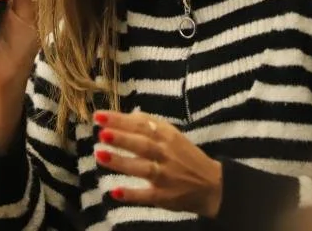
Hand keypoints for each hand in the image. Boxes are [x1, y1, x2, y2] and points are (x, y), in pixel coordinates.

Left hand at [92, 110, 222, 217]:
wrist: (211, 185)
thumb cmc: (186, 156)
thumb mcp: (173, 135)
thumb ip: (150, 125)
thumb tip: (128, 115)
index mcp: (167, 136)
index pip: (141, 125)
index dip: (120, 120)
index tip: (99, 116)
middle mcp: (166, 154)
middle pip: (142, 144)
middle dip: (122, 138)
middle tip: (101, 133)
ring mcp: (166, 176)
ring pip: (142, 168)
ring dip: (121, 162)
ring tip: (100, 155)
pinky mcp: (165, 196)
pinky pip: (146, 195)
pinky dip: (132, 194)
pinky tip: (115, 192)